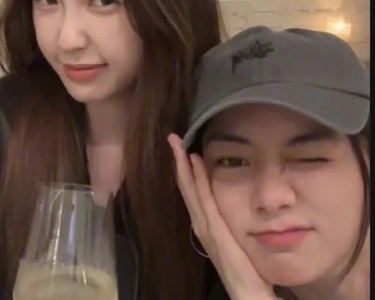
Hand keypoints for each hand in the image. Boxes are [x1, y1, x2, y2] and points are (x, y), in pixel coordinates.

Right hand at [167, 134, 276, 299]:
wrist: (249, 293)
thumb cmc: (248, 271)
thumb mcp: (239, 241)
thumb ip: (234, 226)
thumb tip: (243, 209)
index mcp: (207, 226)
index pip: (194, 193)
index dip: (186, 170)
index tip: (183, 148)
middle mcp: (202, 224)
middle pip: (187, 187)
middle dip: (178, 162)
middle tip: (172, 138)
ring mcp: (206, 227)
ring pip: (191, 190)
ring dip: (182, 166)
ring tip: (177, 144)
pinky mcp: (214, 231)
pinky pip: (204, 199)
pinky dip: (196, 179)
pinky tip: (193, 162)